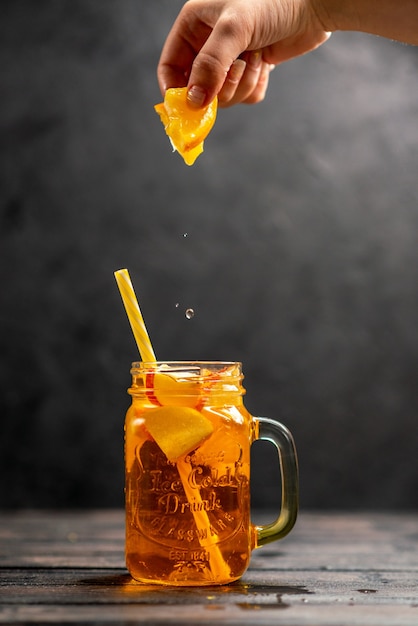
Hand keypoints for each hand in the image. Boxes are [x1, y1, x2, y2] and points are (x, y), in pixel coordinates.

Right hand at [157, 0, 330, 107]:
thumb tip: (193, 102)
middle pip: (197, 90)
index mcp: (193, 26)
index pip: (169, 67)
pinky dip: (255, 87)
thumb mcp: (235, 30)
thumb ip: (210, 65)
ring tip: (257, 58)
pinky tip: (265, 64)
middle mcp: (207, 45)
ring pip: (223, 96)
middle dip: (220, 88)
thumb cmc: (271, 3)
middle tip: (237, 70)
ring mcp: (229, 60)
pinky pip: (243, 97)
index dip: (176, 91)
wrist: (312, 4)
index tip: (188, 110)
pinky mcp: (249, 72)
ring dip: (242, 85)